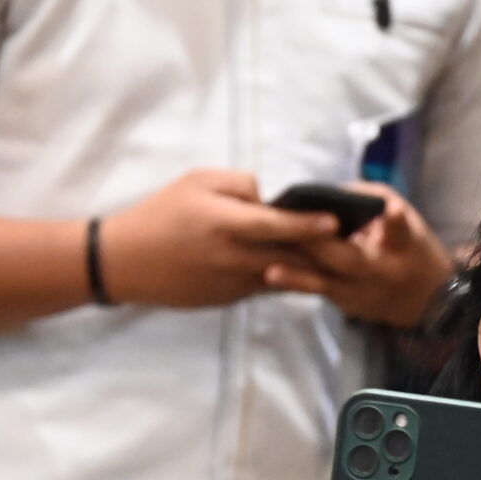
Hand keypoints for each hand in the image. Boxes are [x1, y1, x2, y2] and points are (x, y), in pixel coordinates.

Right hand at [97, 170, 338, 309]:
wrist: (128, 262)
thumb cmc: (162, 213)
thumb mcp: (197, 181)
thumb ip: (240, 184)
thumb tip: (271, 197)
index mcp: (226, 223)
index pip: (277, 226)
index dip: (309, 225)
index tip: (336, 221)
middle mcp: (234, 257)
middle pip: (290, 257)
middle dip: (322, 251)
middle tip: (352, 241)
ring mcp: (233, 282)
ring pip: (283, 276)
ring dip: (309, 268)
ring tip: (337, 255)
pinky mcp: (230, 298)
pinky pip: (266, 286)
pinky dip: (285, 277)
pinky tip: (302, 267)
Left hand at [261, 182, 456, 329]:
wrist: (427, 303)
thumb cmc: (413, 251)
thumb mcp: (408, 221)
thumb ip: (372, 200)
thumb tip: (330, 190)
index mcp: (402, 246)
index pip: (401, 232)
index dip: (395, 221)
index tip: (392, 210)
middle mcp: (382, 273)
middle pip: (348, 260)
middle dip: (318, 246)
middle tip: (287, 228)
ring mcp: (363, 294)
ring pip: (326, 285)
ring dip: (298, 276)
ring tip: (271, 269)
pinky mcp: (346, 305)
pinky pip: (317, 292)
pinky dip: (295, 283)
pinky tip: (270, 274)